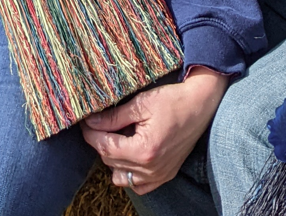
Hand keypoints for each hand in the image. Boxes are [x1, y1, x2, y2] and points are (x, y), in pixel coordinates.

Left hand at [80, 68, 229, 194]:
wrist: (200, 105)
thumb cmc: (173, 100)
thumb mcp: (141, 104)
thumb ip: (114, 116)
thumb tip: (91, 122)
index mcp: (144, 150)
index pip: (106, 147)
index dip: (91, 134)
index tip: (85, 123)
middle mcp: (151, 168)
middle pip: (111, 161)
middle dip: (101, 142)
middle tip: (98, 125)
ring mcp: (159, 175)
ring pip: (121, 176)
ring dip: (113, 159)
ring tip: (115, 138)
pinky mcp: (165, 175)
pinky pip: (138, 185)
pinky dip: (129, 173)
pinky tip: (129, 155)